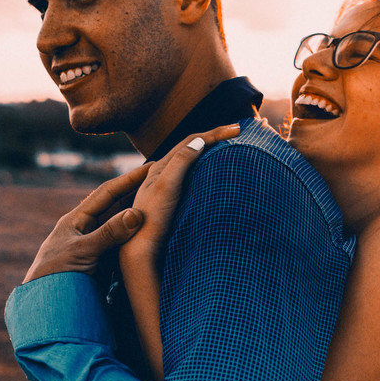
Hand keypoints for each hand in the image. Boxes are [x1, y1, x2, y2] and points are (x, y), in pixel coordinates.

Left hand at [22, 163, 152, 283]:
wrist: (44, 310)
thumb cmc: (55, 277)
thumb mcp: (82, 252)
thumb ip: (109, 234)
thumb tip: (137, 214)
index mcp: (77, 220)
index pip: (107, 193)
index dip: (129, 179)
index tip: (151, 167)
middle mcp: (86, 230)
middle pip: (116, 207)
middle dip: (138, 194)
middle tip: (161, 181)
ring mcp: (95, 247)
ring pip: (121, 227)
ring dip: (140, 217)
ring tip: (163, 205)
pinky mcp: (101, 265)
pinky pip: (123, 246)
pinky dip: (137, 240)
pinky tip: (153, 236)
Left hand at [123, 124, 241, 258]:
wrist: (141, 251)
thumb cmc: (152, 220)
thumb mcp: (165, 187)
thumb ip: (181, 163)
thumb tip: (200, 141)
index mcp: (160, 167)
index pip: (191, 141)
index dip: (215, 133)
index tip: (238, 129)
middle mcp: (162, 174)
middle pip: (191, 147)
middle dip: (215, 137)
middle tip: (237, 132)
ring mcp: (168, 188)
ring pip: (192, 162)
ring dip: (211, 152)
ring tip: (230, 148)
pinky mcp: (173, 203)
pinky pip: (192, 179)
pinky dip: (206, 170)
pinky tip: (214, 176)